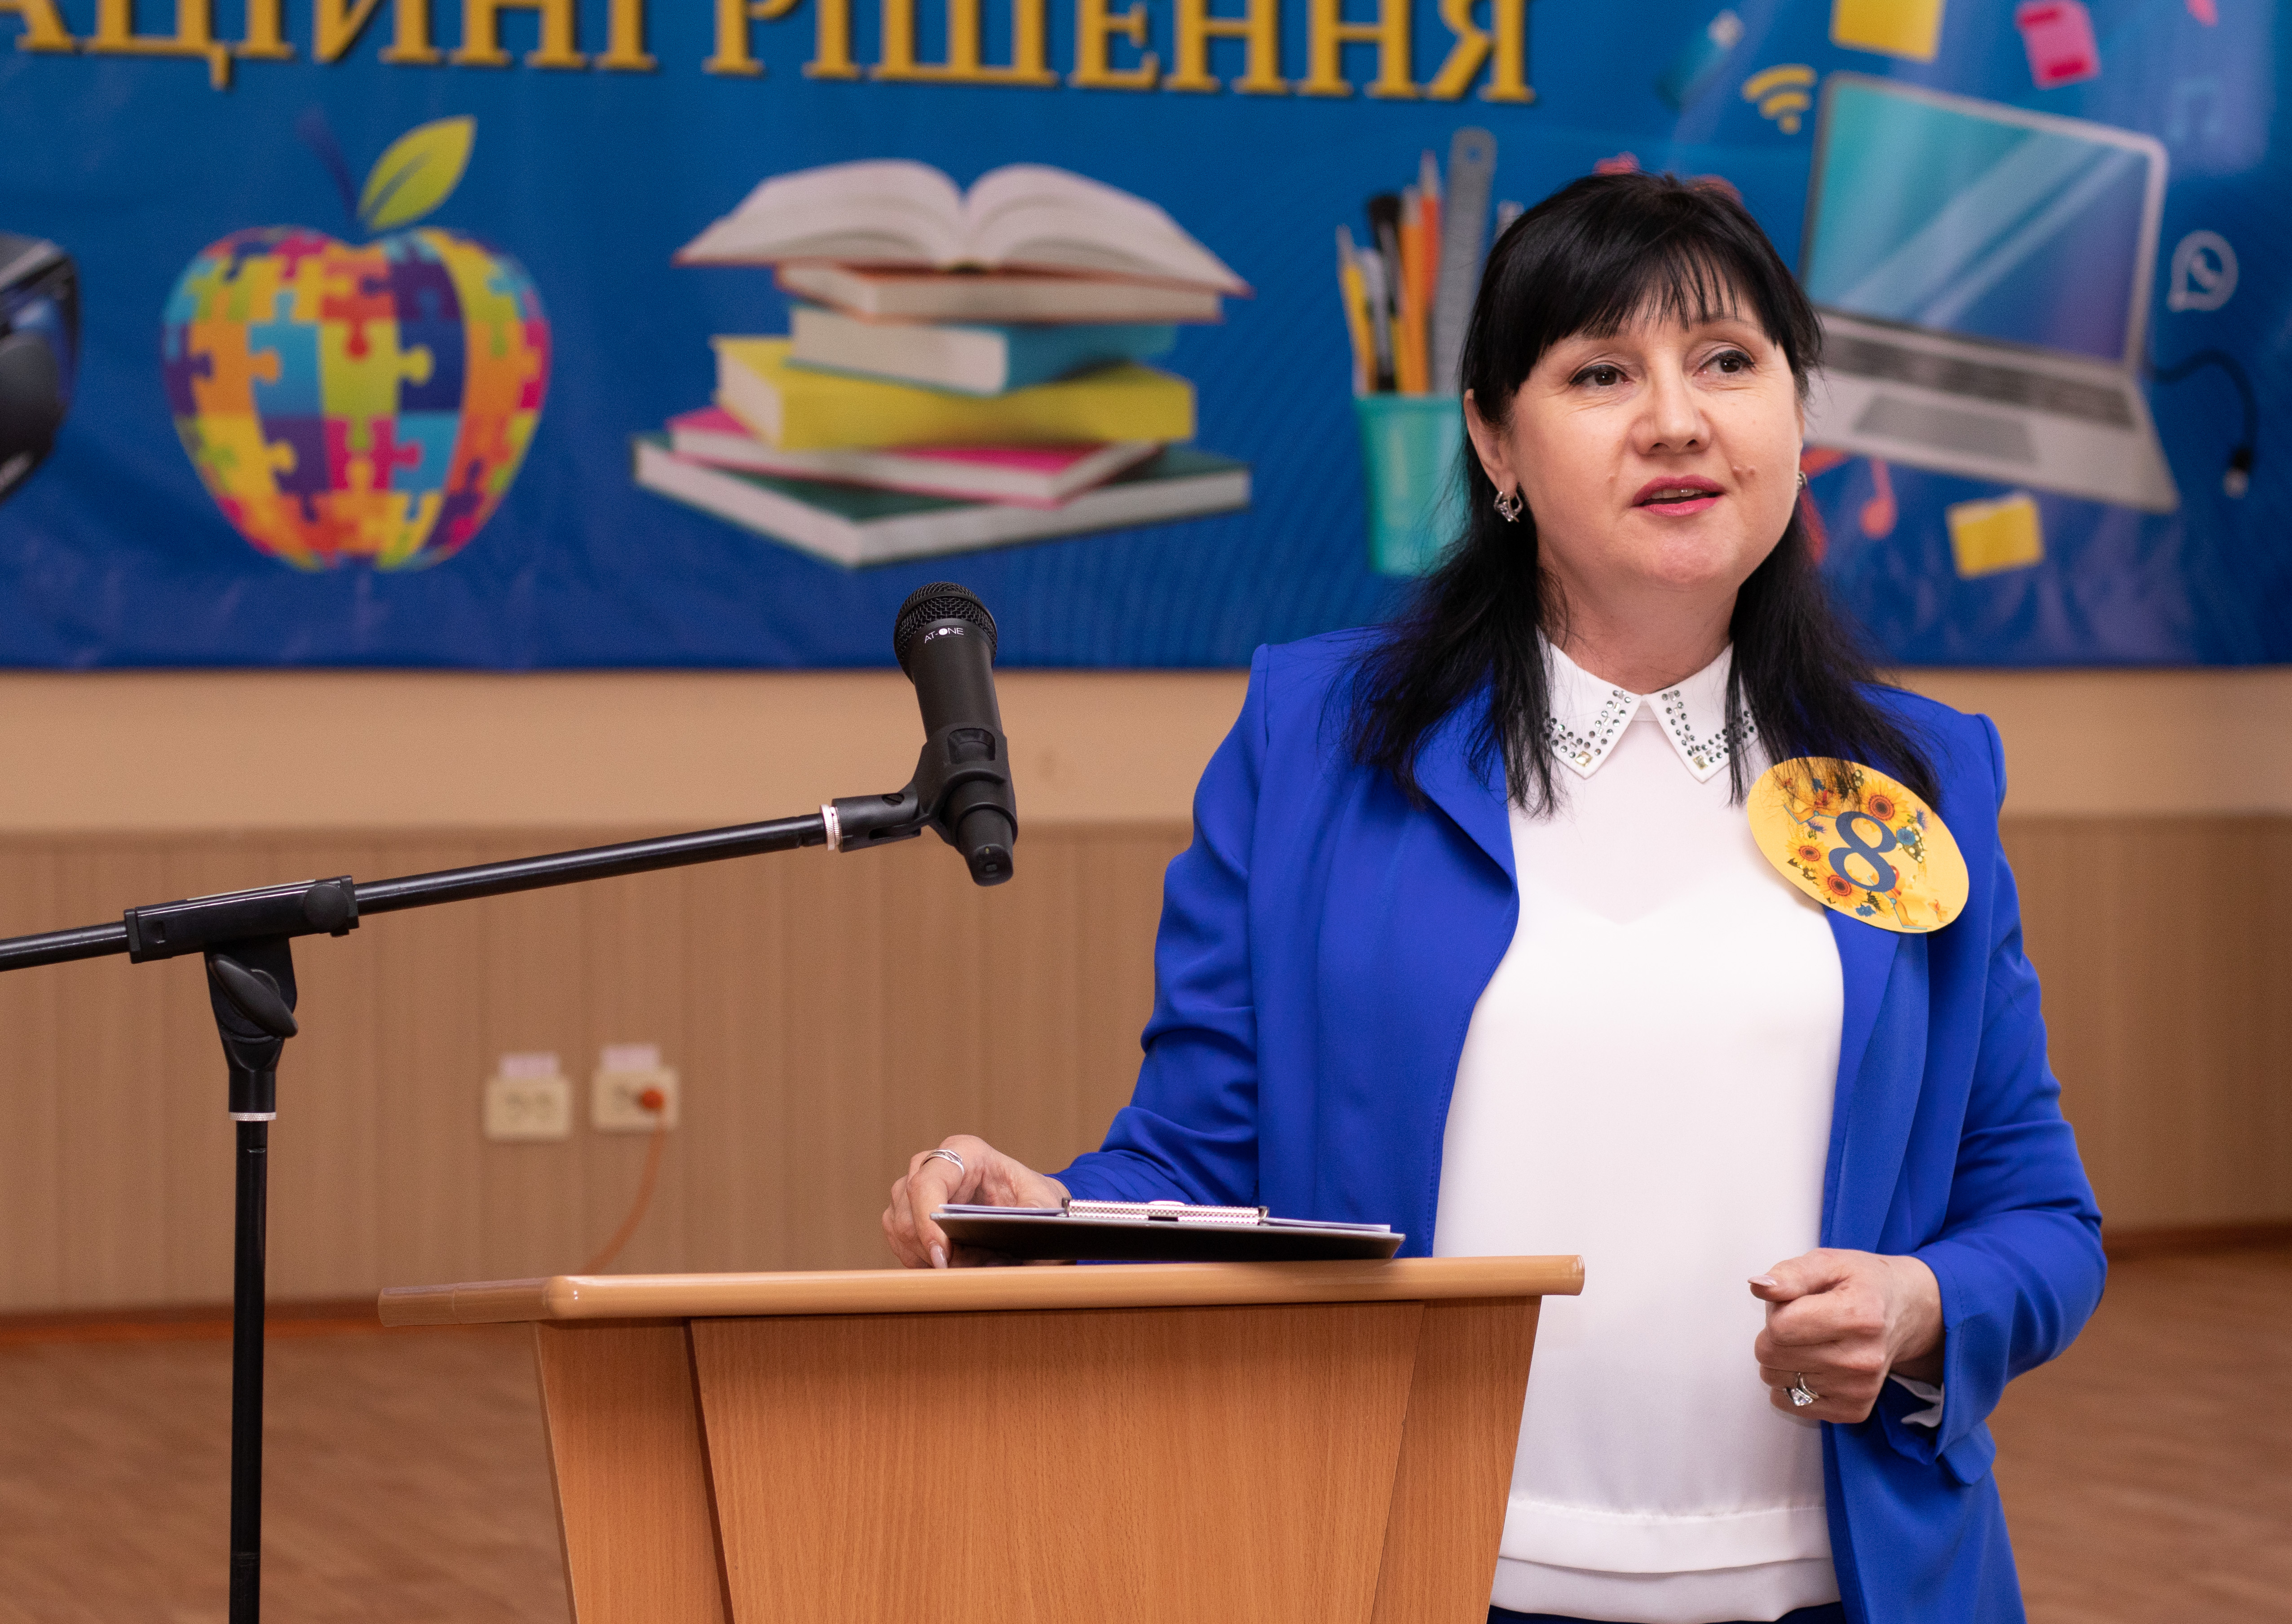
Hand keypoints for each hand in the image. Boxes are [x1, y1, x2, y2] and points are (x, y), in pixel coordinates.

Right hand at [882, 1135, 1068, 1268]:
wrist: (1032, 1207)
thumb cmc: (1036, 1202)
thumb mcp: (1043, 1209)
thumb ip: (1026, 1228)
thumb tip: (993, 1261)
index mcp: (966, 1152)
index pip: (928, 1183)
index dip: (928, 1222)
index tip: (943, 1258)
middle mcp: (933, 1163)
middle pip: (907, 1209)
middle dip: (931, 1249)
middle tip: (963, 1272)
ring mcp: (915, 1186)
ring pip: (898, 1226)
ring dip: (925, 1256)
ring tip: (963, 1270)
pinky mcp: (908, 1211)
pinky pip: (899, 1239)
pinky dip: (919, 1259)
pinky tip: (948, 1268)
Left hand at [1750, 1248, 1943, 1423]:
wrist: (1904, 1312)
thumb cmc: (1862, 1284)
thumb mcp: (1828, 1263)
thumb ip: (1790, 1274)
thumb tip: (1759, 1285)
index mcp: (1859, 1316)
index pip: (1780, 1326)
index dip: (1776, 1310)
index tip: (1796, 1302)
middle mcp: (1863, 1359)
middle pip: (1772, 1354)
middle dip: (1773, 1334)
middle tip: (1803, 1321)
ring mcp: (1859, 1389)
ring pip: (1775, 1379)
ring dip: (1782, 1358)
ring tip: (1813, 1340)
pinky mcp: (1853, 1410)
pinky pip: (1788, 1402)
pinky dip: (1790, 1383)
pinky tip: (1816, 1364)